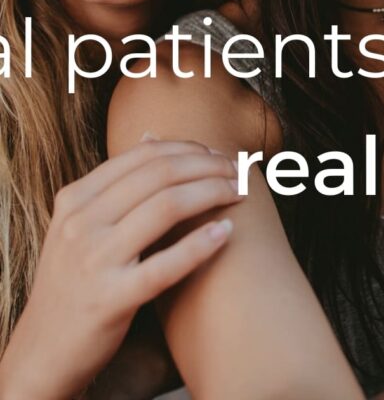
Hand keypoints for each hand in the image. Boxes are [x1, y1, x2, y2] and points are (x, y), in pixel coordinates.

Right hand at [0, 136, 242, 399]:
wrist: (42, 350)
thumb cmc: (75, 279)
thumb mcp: (81, 223)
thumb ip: (116, 183)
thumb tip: (151, 135)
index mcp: (76, 198)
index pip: (144, 156)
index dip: (189, 149)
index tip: (218, 154)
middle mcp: (82, 222)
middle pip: (161, 174)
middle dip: (209, 167)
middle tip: (238, 172)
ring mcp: (94, 260)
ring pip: (167, 207)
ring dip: (213, 193)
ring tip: (239, 194)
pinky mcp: (109, 299)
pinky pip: (164, 265)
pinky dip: (201, 244)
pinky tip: (226, 232)